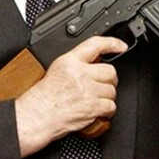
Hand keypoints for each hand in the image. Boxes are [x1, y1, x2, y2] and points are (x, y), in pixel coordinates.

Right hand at [14, 36, 126, 156]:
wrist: (37, 115)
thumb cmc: (44, 97)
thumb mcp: (58, 69)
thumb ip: (77, 62)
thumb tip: (96, 60)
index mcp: (70, 61)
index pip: (96, 44)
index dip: (112, 43)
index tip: (120, 46)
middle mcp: (80, 73)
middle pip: (110, 71)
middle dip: (109, 80)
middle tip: (102, 85)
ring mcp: (87, 90)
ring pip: (112, 90)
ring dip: (107, 97)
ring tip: (95, 100)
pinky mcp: (92, 106)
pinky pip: (110, 106)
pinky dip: (107, 110)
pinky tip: (98, 110)